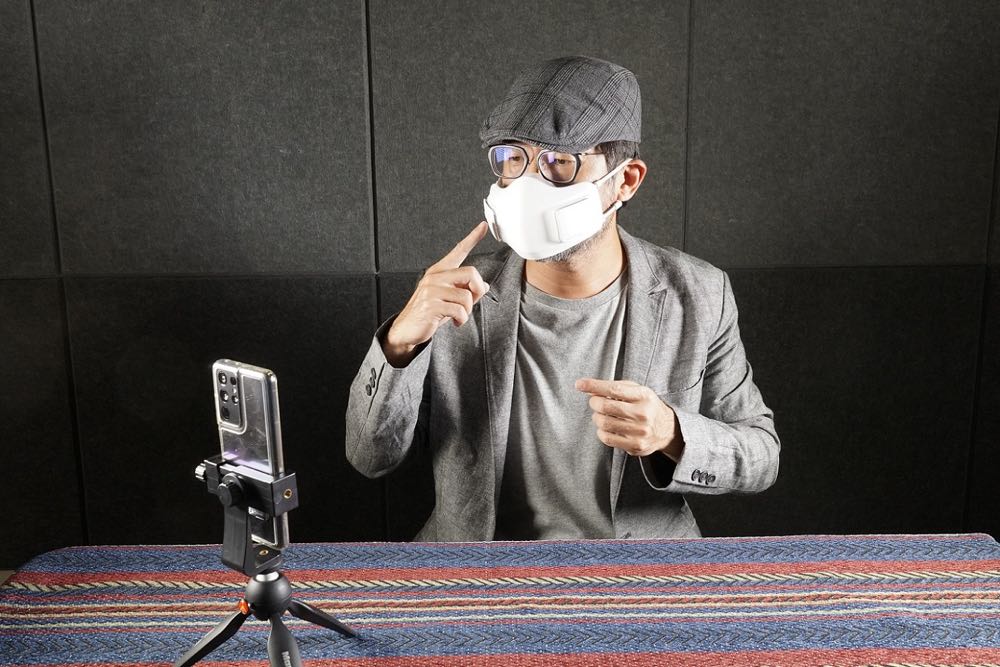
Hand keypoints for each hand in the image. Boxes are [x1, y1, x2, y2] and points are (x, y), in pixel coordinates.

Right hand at [383, 222, 489, 366]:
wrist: (407, 329)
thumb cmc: (429, 313)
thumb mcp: (449, 299)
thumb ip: (466, 290)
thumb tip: (485, 286)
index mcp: (440, 271)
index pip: (458, 251)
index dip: (472, 238)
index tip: (483, 225)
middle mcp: (435, 277)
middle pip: (471, 273)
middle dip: (477, 291)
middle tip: (471, 303)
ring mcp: (432, 290)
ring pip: (467, 296)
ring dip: (468, 311)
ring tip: (459, 316)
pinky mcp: (431, 305)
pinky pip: (459, 310)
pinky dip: (462, 320)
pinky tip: (456, 322)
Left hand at [575, 378, 684, 460]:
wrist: (667, 429)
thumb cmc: (646, 406)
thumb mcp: (636, 391)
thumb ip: (613, 387)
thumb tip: (586, 387)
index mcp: (644, 396)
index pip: (614, 389)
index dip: (594, 386)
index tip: (579, 384)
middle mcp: (643, 414)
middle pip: (606, 407)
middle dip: (594, 402)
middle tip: (594, 401)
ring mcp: (640, 432)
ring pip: (604, 423)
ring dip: (596, 417)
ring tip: (601, 415)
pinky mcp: (636, 446)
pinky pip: (607, 438)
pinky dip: (601, 431)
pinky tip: (605, 427)